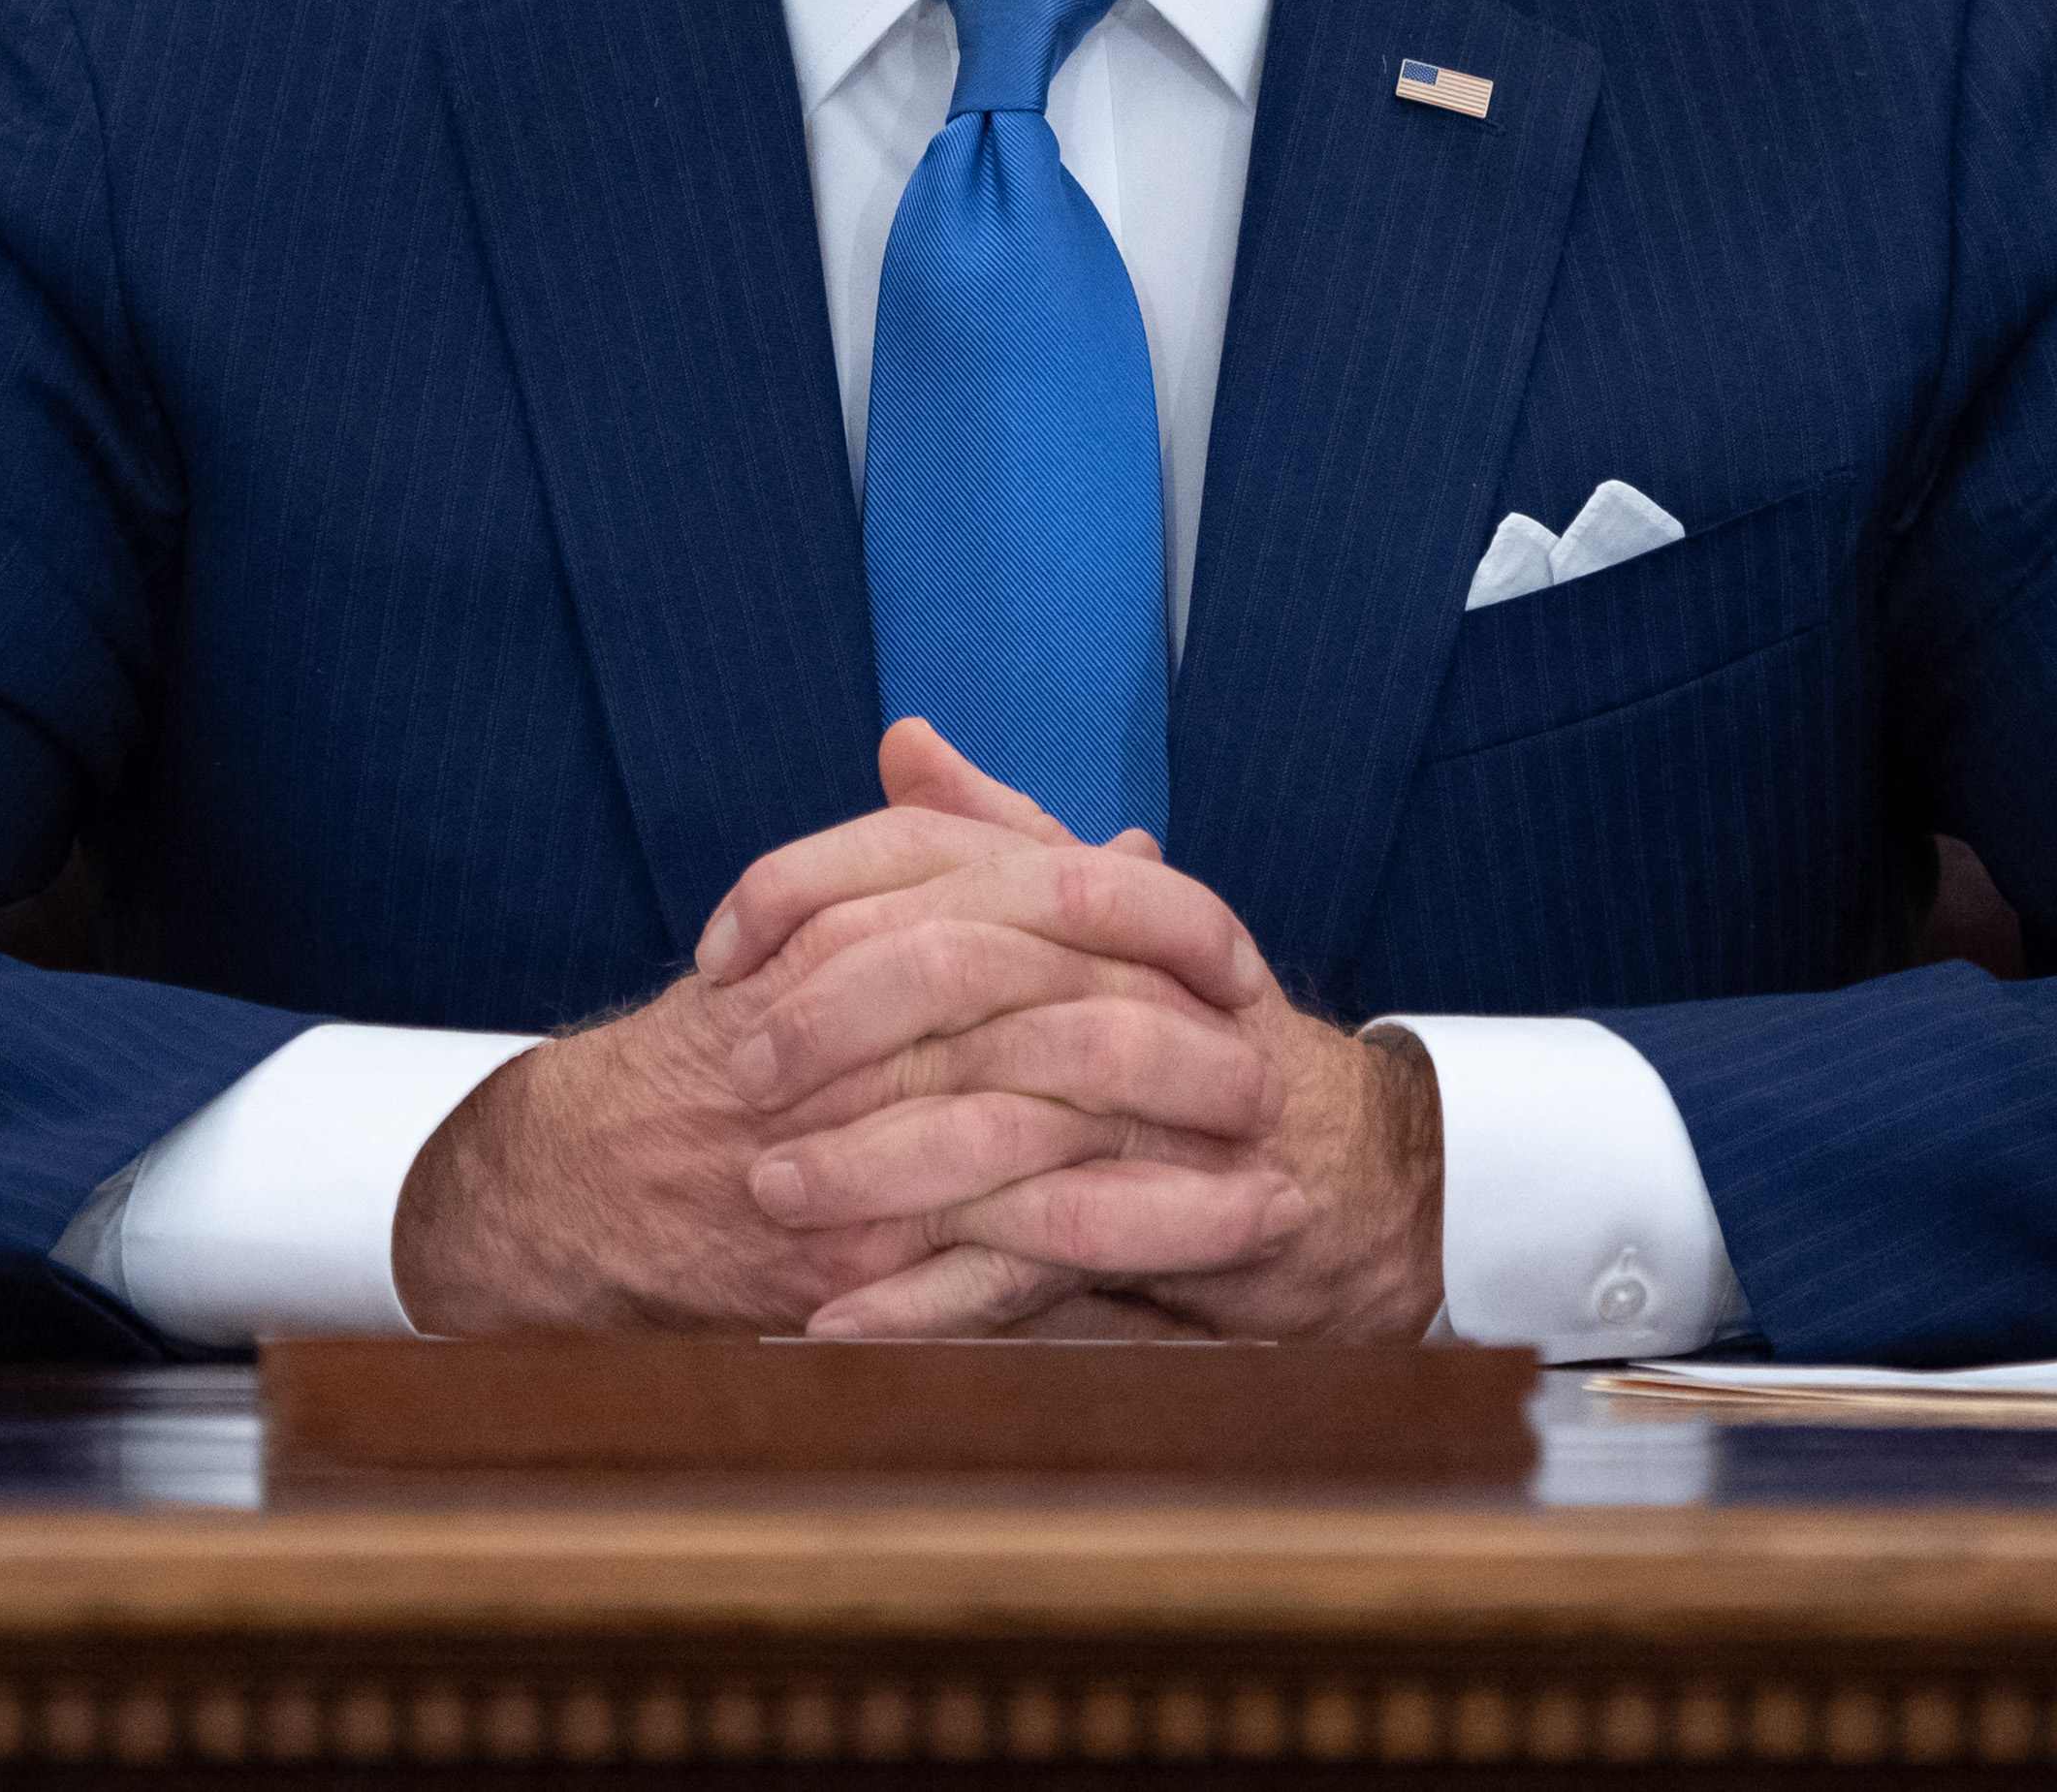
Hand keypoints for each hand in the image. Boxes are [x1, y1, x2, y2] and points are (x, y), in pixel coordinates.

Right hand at [389, 721, 1294, 1333]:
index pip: (1038, 890)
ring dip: (1180, 1176)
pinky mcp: (864, 1249)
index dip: (1153, 923)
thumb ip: (983, 873)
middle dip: (1180, 1053)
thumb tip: (1134, 847)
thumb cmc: (736, 1044)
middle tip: (1272, 1076)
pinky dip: (1117, 1263)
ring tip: (1280, 1196)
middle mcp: (870, 1018)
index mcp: (875, 921)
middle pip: (1059, 1011)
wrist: (592, 1174)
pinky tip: (1201, 1279)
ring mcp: (868, 1137)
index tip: (1238, 961)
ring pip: (1052, 1139)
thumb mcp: (848, 929)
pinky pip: (1010, 1259)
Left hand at [723, 726, 1446, 1342]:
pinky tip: (837, 1314)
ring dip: (873, 1166)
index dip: (820, 888)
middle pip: (969, 977)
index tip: (725, 946)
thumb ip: (997, 833)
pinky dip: (931, 1297)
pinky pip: (1037, 1265)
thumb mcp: (1096, 919)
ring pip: (1002, 1123)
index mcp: (1115, 901)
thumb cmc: (1188, 1034)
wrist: (1331, 1171)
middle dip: (837, 1026)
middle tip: (740, 1073)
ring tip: (770, 1199)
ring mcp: (1165, 1110)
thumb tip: (904, 740)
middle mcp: (1144, 985)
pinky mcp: (1169, 1229)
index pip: (951, 856)